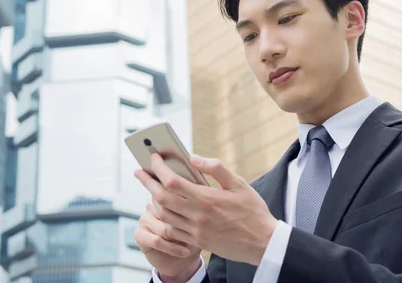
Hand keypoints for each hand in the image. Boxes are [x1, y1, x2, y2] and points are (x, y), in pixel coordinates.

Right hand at [134, 199, 201, 280]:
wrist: (183, 260)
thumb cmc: (194, 235)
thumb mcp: (198, 219)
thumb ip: (195, 205)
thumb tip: (203, 195)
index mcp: (165, 195)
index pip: (174, 194)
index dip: (189, 207)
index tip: (201, 217)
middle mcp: (152, 204)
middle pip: (169, 212)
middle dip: (185, 225)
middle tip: (198, 234)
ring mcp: (144, 218)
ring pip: (164, 228)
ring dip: (180, 239)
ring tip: (192, 243)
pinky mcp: (139, 234)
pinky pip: (157, 240)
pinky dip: (173, 248)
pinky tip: (185, 252)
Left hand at [135, 153, 277, 264]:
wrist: (262, 243)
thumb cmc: (252, 211)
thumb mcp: (239, 184)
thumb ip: (216, 168)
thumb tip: (193, 157)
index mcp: (206, 198)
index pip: (172, 180)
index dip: (159, 167)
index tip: (154, 157)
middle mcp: (196, 215)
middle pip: (161, 197)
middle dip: (147, 181)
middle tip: (139, 170)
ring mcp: (195, 230)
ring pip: (163, 213)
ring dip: (153, 198)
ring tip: (150, 187)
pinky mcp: (196, 241)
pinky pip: (171, 229)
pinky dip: (163, 216)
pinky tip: (162, 207)